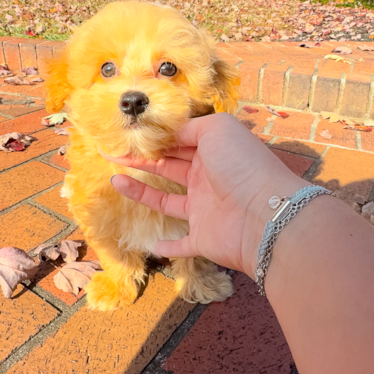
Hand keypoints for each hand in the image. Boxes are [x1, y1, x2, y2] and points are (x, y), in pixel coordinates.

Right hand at [106, 113, 304, 276]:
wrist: (263, 214)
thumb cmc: (240, 165)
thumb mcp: (216, 128)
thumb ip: (190, 127)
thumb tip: (168, 131)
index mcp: (213, 152)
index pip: (179, 142)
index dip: (153, 139)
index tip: (127, 134)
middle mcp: (208, 179)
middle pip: (169, 168)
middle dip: (141, 160)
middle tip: (111, 153)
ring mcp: (205, 210)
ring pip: (166, 201)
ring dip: (141, 192)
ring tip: (115, 181)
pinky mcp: (203, 239)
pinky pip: (182, 244)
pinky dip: (168, 247)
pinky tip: (152, 244)